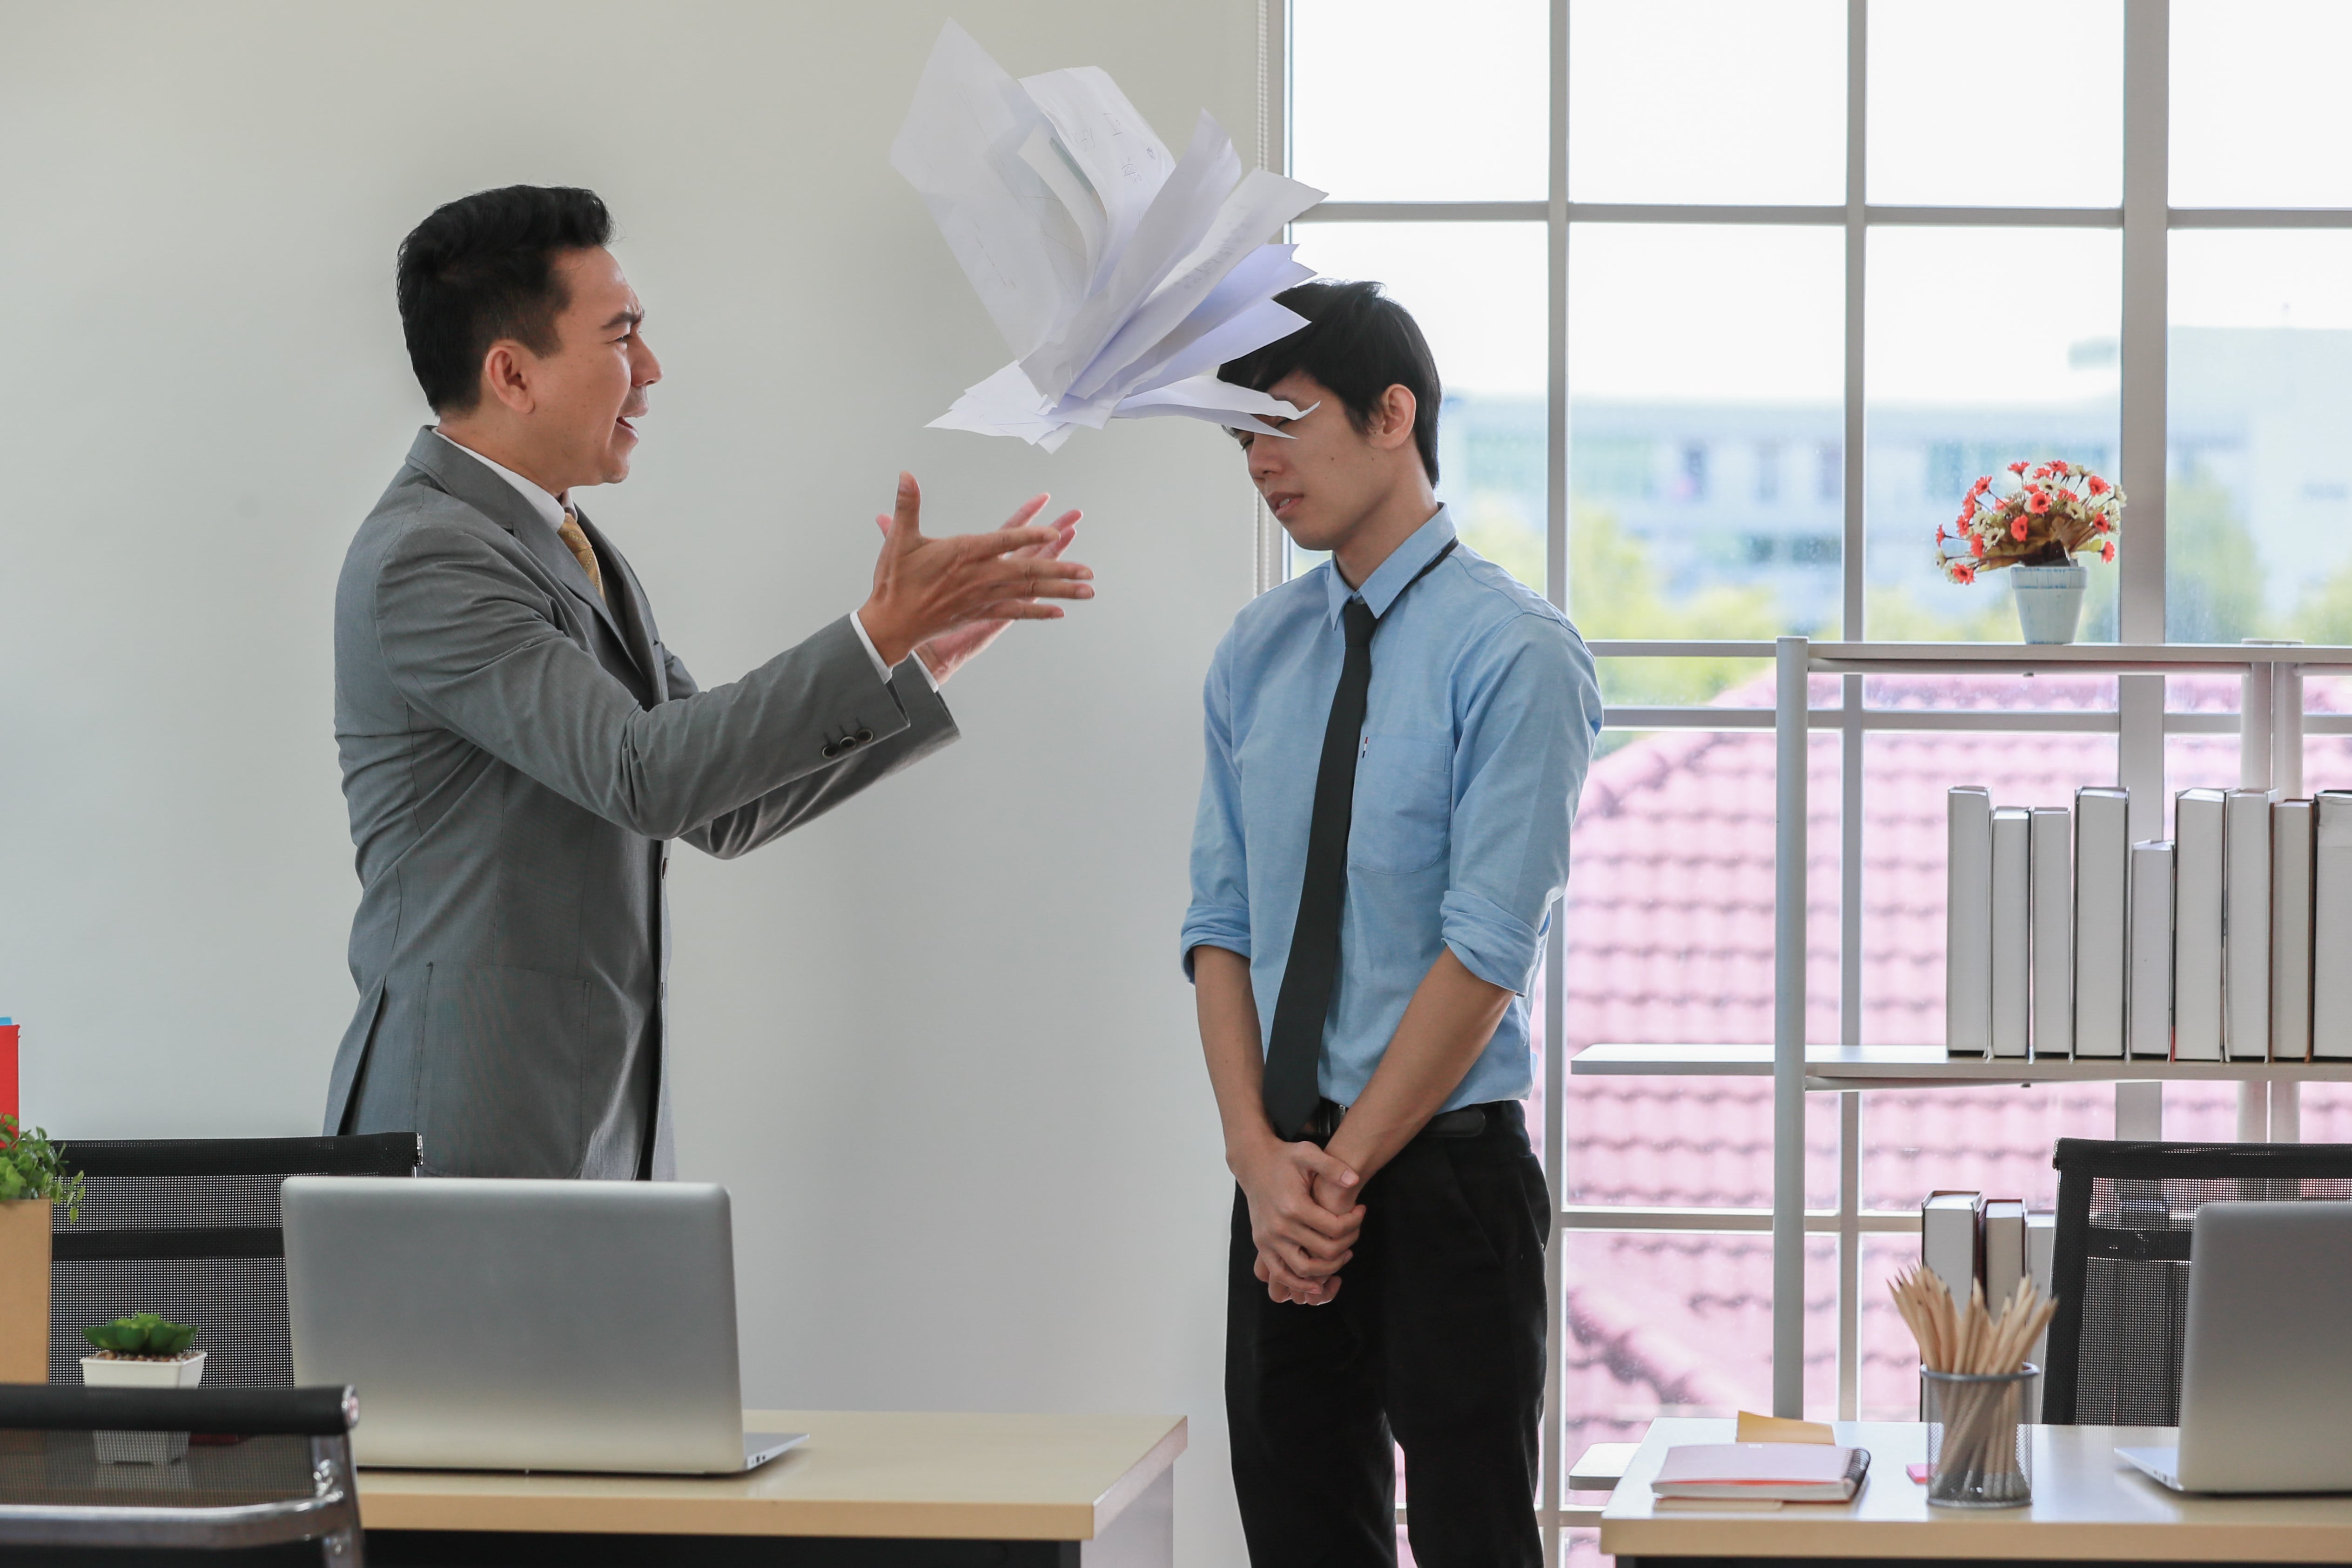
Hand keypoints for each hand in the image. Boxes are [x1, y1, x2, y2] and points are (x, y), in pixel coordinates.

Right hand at [858, 473, 1092, 668]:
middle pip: (1028, 570)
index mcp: (964, 552)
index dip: (1029, 535)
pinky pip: (1016, 613)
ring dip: (1060, 591)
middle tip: (1089, 572)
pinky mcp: (981, 613)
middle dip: (1062, 569)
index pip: (1004, 539)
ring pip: (1029, 592)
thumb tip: (906, 474)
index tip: (1053, 532)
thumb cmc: (896, 581)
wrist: (892, 622)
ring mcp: (984, 596)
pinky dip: (1038, 612)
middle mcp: (980, 575)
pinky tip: (1059, 612)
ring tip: (1087, 591)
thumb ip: (907, 505)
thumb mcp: (899, 539)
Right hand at [1230, 1130, 1362, 1305]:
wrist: (1254, 1163)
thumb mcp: (1308, 1153)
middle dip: (1347, 1243)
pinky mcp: (1262, 1245)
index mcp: (1294, 1206)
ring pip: (1304, 1269)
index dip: (1354, 1222)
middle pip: (1325, 1251)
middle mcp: (1280, 1227)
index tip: (1361, 1210)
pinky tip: (1316, 1283)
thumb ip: (1332, 1167)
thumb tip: (1354, 1180)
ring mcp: (1269, 1239)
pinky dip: (1298, 1284)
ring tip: (1342, 1254)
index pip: (1335, 1228)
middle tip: (1355, 1230)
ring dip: (1328, 1268)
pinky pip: (1281, 1274)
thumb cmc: (1284, 1158)